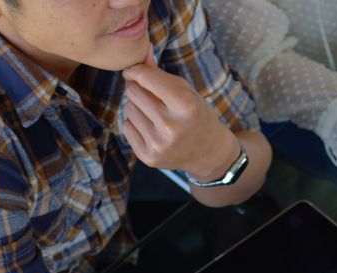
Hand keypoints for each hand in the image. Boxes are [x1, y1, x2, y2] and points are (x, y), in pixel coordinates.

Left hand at [121, 49, 238, 180]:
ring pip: (128, 109)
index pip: (146, 77)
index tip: (134, 71)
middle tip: (152, 96)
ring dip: (138, 108)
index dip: (136, 71)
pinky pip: (127, 127)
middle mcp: (171, 126)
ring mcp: (159, 144)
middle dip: (139, 89)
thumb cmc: (197, 115)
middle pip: (133, 92)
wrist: (209, 153)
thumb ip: (160, 73)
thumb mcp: (187, 91)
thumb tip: (140, 51)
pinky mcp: (149, 157)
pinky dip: (136, 125)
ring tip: (156, 115)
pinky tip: (153, 129)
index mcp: (185, 106)